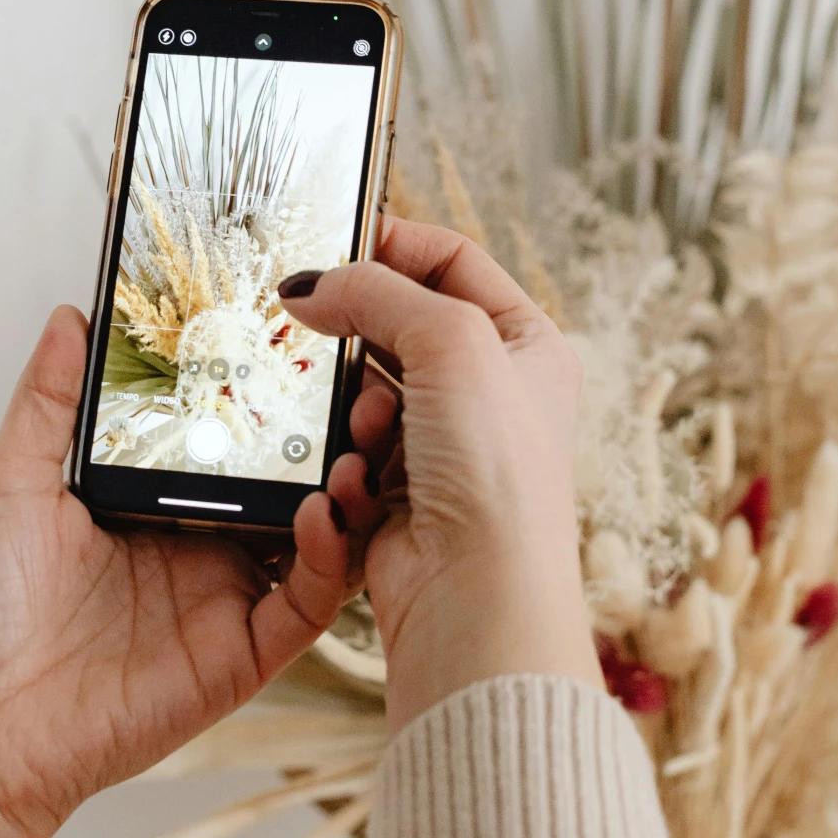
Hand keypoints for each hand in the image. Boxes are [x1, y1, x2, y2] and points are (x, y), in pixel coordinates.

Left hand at [0, 307, 350, 837]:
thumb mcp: (11, 482)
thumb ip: (51, 402)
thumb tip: (72, 318)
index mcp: (155, 500)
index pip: (237, 435)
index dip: (276, 392)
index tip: (308, 340)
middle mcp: (201, 546)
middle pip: (294, 480)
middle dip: (337, 436)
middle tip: (365, 386)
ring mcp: (228, 600)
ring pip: (320, 537)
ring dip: (350, 489)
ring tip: (359, 440)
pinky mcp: (243, 654)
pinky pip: (307, 603)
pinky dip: (328, 557)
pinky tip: (319, 513)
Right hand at [290, 220, 602, 737]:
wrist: (475, 595)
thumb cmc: (495, 471)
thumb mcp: (450, 342)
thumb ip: (377, 293)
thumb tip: (309, 285)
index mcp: (527, 345)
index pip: (454, 263)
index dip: (396, 244)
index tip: (335, 242)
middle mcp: (492, 394)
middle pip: (401, 330)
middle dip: (359, 336)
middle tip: (312, 326)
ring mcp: (445, 448)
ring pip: (365, 395)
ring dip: (353, 409)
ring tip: (365, 432)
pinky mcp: (401, 498)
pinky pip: (348, 456)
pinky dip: (345, 466)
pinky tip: (356, 484)